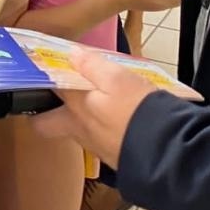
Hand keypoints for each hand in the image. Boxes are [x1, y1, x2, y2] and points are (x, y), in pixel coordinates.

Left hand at [32, 50, 161, 168]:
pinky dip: (100, 127)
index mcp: (76, 107)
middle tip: (56, 95)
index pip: (47, 89)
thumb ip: (92, 65)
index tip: (45, 66)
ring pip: (72, 131)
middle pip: (45, 124)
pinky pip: (96, 139)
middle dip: (44, 112)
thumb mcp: (118, 78)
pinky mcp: (112, 155)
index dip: (45, 76)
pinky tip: (115, 117)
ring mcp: (94, 145)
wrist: (166, 151)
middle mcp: (79, 128)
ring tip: (92, 100)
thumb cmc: (140, 112)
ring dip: (77, 118)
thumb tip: (72, 55)